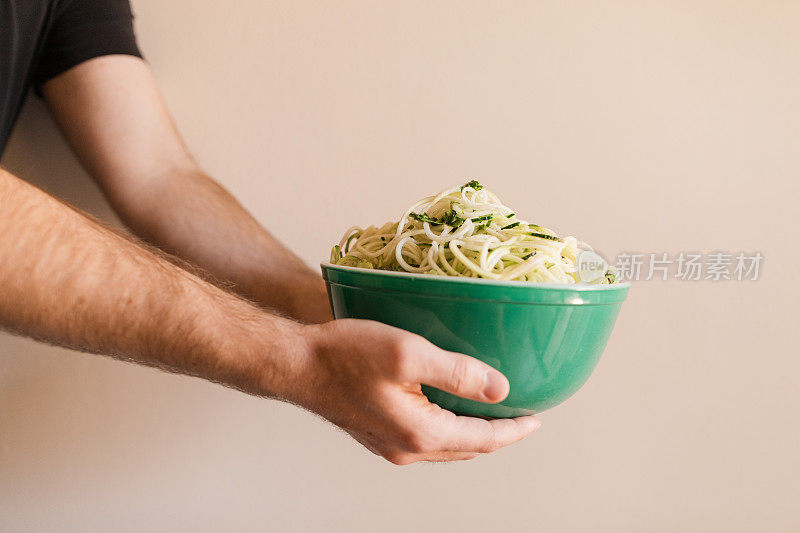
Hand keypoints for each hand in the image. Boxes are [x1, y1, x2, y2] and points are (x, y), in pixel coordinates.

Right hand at [292, 319, 540, 464]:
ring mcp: (390, 446)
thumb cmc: (346, 355)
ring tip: (491, 412)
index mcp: (421, 433)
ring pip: (447, 446)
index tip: (536, 418)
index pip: (484, 440)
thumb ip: (458, 372)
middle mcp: (407, 448)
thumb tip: (502, 390)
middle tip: (519, 414)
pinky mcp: (378, 435)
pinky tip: (449, 408)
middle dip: (498, 433)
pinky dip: (448, 429)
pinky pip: (426, 439)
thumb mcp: (408, 353)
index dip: (515, 430)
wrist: (298, 364)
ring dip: (473, 433)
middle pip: (468, 448)